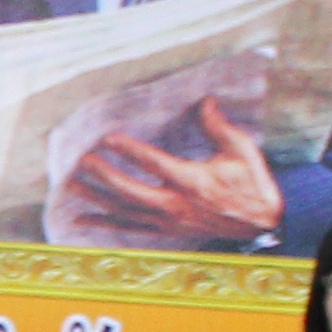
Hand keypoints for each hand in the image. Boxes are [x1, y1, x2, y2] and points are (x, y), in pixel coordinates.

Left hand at [71, 96, 283, 240]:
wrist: (261, 223)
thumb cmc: (252, 182)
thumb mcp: (240, 149)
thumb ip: (217, 126)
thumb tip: (204, 100)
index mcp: (192, 180)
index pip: (152, 163)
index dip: (127, 149)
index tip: (106, 137)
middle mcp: (175, 204)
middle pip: (129, 190)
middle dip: (102, 174)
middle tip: (80, 159)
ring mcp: (168, 220)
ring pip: (123, 211)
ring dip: (96, 198)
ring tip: (70, 184)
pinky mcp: (166, 231)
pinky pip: (129, 228)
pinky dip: (105, 223)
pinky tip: (82, 217)